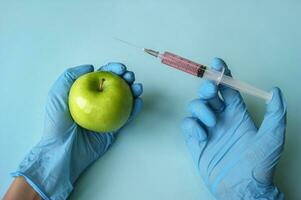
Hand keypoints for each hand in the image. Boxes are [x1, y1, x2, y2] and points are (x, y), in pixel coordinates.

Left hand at [11, 63, 142, 199]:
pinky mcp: (114, 128)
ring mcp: (107, 115)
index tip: (121, 68)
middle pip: (116, 86)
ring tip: (138, 87)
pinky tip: (138, 102)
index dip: (113, 69)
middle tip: (130, 76)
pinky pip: (127, 117)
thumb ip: (70, 76)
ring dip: (134, 91)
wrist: (63, 150)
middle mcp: (98, 102)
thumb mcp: (57, 94)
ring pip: (124, 100)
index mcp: (86, 93)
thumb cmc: (57, 123)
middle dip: (126, 78)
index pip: (102, 77)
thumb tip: (91, 67)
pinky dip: (135, 109)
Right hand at [181, 58, 285, 198]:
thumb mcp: (273, 136)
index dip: (222, 74)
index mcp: (237, 114)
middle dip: (207, 87)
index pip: (228, 89)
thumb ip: (276, 113)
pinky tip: (203, 135)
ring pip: (195, 106)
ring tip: (212, 122)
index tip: (218, 62)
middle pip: (208, 93)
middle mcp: (221, 118)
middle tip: (211, 90)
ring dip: (201, 109)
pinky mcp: (195, 140)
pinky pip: (187, 124)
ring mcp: (207, 128)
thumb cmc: (259, 163)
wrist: (241, 187)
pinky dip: (192, 125)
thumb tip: (275, 90)